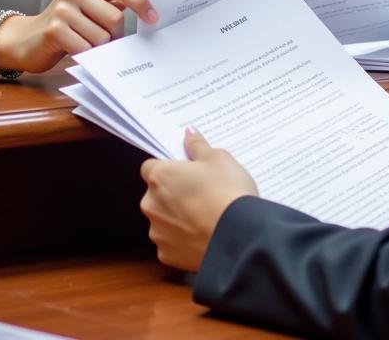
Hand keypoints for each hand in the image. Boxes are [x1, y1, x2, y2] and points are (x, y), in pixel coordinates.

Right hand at [0, 0, 157, 73]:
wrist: (25, 40)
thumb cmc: (64, 25)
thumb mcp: (88, 8)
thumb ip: (110, 5)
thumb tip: (146, 12)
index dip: (140, 2)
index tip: (154, 18)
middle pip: (114, 17)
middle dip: (115, 35)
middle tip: (107, 43)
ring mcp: (63, 9)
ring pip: (101, 36)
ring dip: (99, 48)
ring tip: (85, 45)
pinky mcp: (54, 30)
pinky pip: (85, 48)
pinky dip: (85, 54)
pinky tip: (75, 50)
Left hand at [140, 128, 257, 271]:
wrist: (238, 238)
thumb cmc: (228, 193)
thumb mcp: (219, 159)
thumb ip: (198, 146)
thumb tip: (189, 134)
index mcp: (160, 177)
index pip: (150, 166)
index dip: (167, 167)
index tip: (184, 170)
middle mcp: (151, 204)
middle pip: (156, 194)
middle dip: (173, 192)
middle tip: (201, 191)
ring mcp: (157, 232)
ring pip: (163, 219)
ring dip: (177, 216)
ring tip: (205, 214)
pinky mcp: (167, 255)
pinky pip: (171, 242)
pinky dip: (183, 239)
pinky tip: (203, 233)